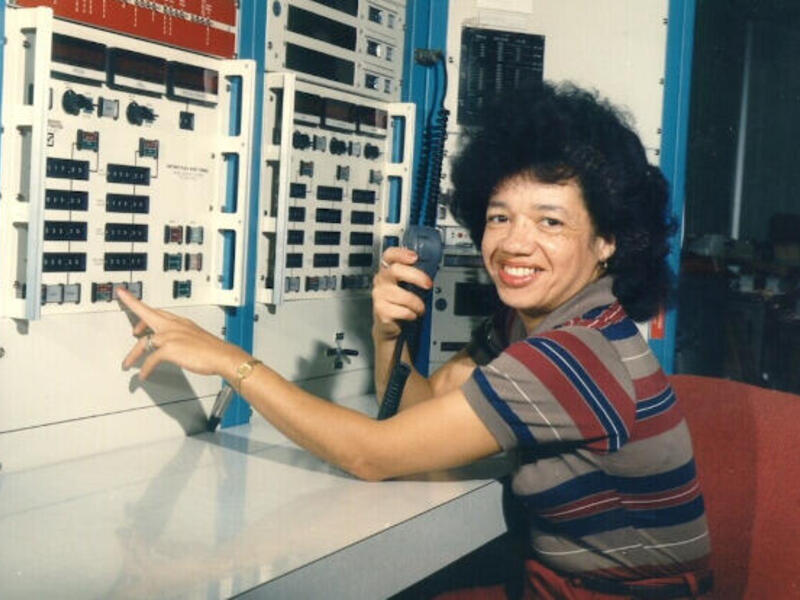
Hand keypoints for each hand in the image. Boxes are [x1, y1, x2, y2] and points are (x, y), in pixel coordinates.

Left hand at [117, 288, 249, 380]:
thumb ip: (182, 338)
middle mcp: (173, 326)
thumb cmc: (213, 350)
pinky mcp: (169, 349)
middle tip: (122, 298)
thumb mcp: (196, 338)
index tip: (129, 294)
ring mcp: (170, 336)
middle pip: (147, 314)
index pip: (157, 309)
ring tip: (128, 362)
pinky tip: (144, 374)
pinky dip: (145, 368)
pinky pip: (150, 359)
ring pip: (144, 341)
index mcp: (180, 322)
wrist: (222, 356)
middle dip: (132, 305)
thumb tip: (174, 346)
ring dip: (133, 354)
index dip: (140, 302)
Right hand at [371, 246, 432, 339]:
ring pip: (403, 296)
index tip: (414, 257)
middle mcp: (381, 280)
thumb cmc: (399, 301)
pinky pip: (403, 311)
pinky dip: (411, 314)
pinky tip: (411, 315)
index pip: (389, 255)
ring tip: (420, 308)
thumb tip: (433, 270)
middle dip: (416, 276)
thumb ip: (413, 275)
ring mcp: (379, 295)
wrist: (387, 322)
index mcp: (387, 270)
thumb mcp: (405, 285)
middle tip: (428, 284)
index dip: (401, 254)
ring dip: (417, 303)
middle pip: (395, 270)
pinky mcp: (381, 311)